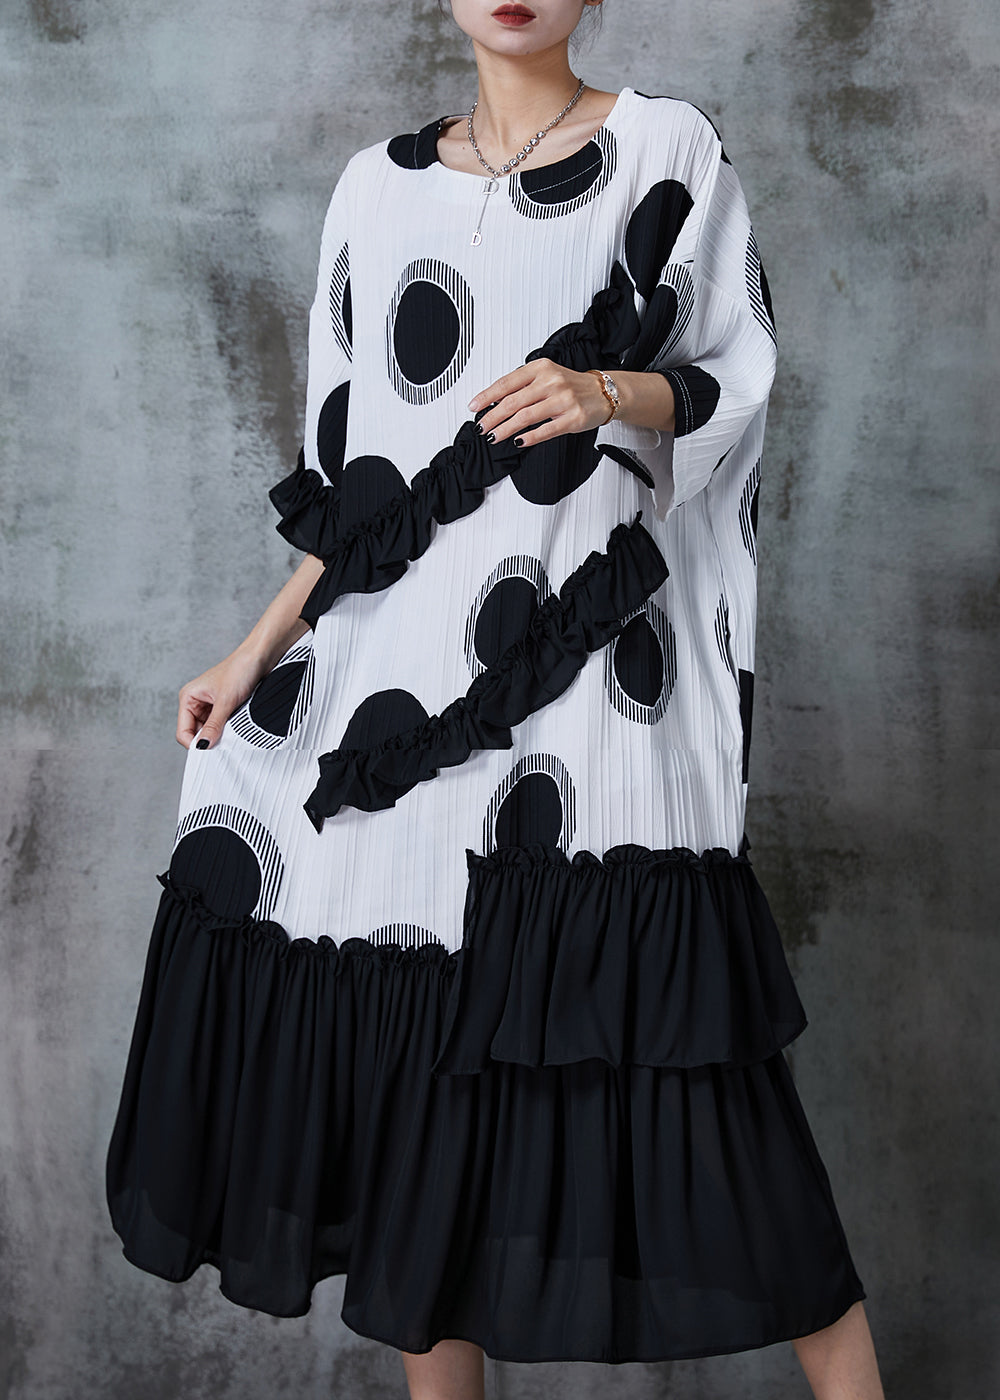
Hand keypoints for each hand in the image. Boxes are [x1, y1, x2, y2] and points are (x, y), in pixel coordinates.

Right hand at [176, 646, 269, 749]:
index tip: (211, 753)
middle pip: (195, 734)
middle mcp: (196, 702)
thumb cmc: (240, 669)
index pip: (183, 732)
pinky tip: (237, 729)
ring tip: (233, 732)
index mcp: (188, 698)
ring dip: (219, 735)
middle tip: (224, 745)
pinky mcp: (224, 707)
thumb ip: (213, 726)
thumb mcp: (226, 701)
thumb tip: (203, 746)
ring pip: (209, 731)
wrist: (261, 655)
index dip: (195, 744)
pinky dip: (227, 730)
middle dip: (208, 740)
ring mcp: (210, 705)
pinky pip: (221, 726)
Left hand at [467, 358, 611, 447]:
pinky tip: (519, 441)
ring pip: (525, 417)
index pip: (507, 382)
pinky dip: (530, 437)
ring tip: (494, 436)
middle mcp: (551, 382)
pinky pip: (546, 430)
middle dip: (493, 416)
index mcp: (541, 368)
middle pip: (513, 401)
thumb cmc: (572, 385)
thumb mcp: (546, 375)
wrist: (604, 392)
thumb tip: (495, 400)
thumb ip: (523, 385)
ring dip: (506, 429)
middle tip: (482, 426)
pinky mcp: (572, 418)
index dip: (487, 396)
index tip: (474, 406)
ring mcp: (562, 400)